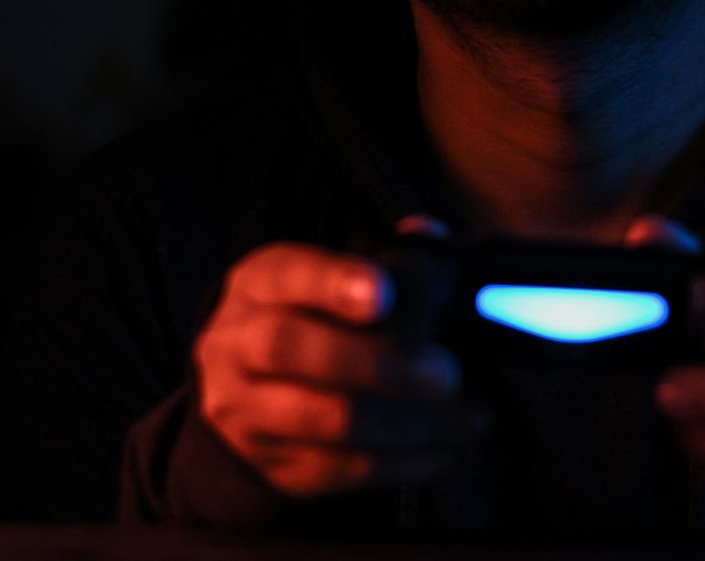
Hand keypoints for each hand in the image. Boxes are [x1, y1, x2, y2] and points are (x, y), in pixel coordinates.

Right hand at [193, 220, 483, 498]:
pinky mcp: (270, 462)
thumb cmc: (306, 322)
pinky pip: (340, 469)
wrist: (237, 391)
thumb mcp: (321, 279)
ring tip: (467, 418)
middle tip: (449, 373)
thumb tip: (430, 234)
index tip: (384, 295)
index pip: (288, 275)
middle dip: (382, 364)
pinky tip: (451, 450)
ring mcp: (244, 409)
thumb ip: (380, 258)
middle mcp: (237, 343)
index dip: (335, 283)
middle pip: (294, 350)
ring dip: (409, 422)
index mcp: (260, 284)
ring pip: (325, 418)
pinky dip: (405, 462)